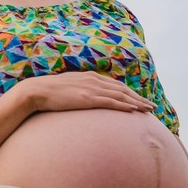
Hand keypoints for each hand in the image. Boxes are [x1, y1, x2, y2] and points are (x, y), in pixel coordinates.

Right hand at [17, 71, 155, 113]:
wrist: (37, 91)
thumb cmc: (49, 91)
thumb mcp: (67, 87)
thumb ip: (78, 89)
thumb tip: (82, 97)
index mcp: (89, 76)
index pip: (115, 84)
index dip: (129, 92)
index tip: (139, 99)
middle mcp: (93, 80)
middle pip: (122, 89)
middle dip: (138, 97)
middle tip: (150, 106)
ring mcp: (91, 89)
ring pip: (121, 95)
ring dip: (137, 102)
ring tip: (148, 110)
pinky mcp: (88, 98)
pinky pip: (111, 102)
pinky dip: (125, 105)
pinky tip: (134, 110)